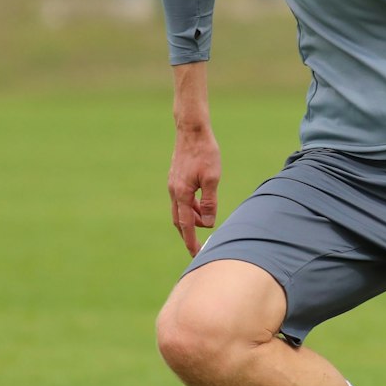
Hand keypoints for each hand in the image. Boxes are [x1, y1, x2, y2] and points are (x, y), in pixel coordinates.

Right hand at [167, 125, 220, 256]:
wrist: (191, 130)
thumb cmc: (204, 152)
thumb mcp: (212, 178)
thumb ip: (209, 202)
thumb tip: (208, 223)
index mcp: (182, 193)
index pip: (186, 225)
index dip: (190, 241)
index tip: (195, 255)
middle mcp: (174, 191)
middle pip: (179, 221)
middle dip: (188, 234)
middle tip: (199, 246)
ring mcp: (173, 184)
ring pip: (180, 210)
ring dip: (192, 219)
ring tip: (206, 222)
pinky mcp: (176, 178)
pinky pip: (181, 200)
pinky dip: (190, 207)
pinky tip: (201, 206)